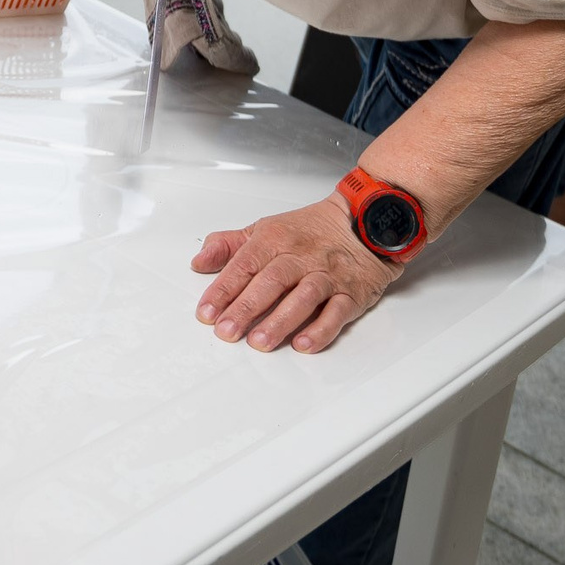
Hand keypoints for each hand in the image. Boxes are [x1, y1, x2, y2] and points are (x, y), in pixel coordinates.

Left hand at [191, 198, 402, 353]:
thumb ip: (229, 245)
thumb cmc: (311, 231)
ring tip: (259, 342)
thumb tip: (199, 262)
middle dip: (246, 308)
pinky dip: (321, 330)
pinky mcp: (352, 294)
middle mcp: (301, 257)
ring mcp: (327, 276)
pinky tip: (303, 344)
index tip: (206, 311)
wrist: (365, 221)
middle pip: (271, 282)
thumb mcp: (265, 228)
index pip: (244, 264)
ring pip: (303, 298)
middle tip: (227, 331)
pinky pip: (337, 312)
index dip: (224, 289)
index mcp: (275, 239)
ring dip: (280, 321)